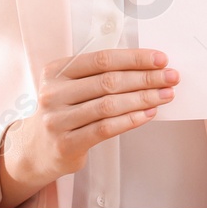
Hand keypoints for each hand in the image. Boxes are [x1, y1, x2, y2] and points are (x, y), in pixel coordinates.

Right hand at [0, 48, 176, 207]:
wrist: (35, 149)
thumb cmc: (64, 111)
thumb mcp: (71, 86)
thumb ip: (99, 74)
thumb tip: (149, 67)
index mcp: (56, 70)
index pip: (102, 59)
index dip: (135, 58)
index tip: (161, 59)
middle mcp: (53, 93)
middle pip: (109, 81)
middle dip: (146, 78)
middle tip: (171, 77)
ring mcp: (57, 119)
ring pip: (109, 105)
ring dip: (144, 98)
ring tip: (166, 95)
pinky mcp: (66, 144)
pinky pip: (105, 128)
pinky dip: (131, 120)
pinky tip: (149, 114)